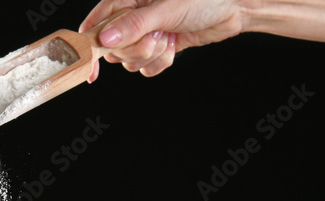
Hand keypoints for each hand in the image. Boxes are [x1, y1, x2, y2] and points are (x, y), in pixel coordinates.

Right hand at [80, 0, 249, 79]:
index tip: (92, 65)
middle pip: (113, 49)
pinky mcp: (157, 48)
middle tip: (158, 35)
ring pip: (129, 61)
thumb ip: (134, 24)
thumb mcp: (166, 8)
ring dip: (151, 55)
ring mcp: (144, 34)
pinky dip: (160, 62)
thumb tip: (105, 39)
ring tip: (170, 37)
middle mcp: (132, 17)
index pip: (96, 24)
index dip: (91, 45)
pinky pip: (146, 68)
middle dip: (136, 49)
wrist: (232, 8)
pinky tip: (174, 46)